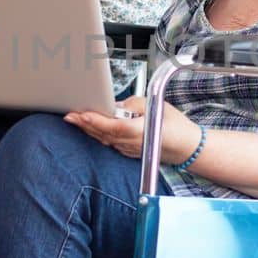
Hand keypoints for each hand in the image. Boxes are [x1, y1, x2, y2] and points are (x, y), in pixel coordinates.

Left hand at [65, 98, 202, 164]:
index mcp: (138, 131)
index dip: (94, 121)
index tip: (81, 114)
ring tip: (75, 120)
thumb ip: (132, 105)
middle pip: (103, 134)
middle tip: (69, 115)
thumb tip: (116, 106)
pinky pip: (110, 143)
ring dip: (89, 130)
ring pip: (104, 139)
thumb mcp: (154, 105)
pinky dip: (99, 135)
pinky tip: (91, 129)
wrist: (187, 147)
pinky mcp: (129, 152)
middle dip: (85, 124)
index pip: (111, 126)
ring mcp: (129, 150)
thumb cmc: (175, 126)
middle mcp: (131, 144)